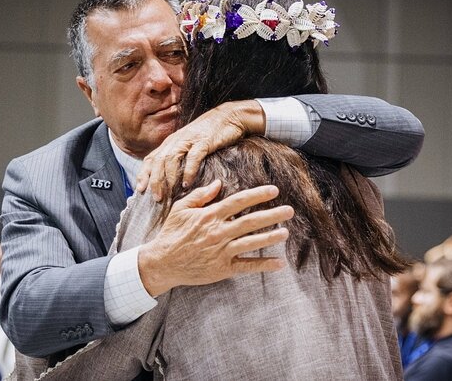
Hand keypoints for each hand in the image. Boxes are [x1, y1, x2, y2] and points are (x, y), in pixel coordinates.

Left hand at [136, 100, 264, 200]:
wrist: (229, 116)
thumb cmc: (210, 133)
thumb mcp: (189, 144)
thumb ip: (180, 157)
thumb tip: (172, 178)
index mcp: (171, 142)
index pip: (151, 158)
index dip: (144, 174)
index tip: (140, 190)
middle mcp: (176, 140)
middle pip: (158, 161)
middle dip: (154, 181)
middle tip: (155, 198)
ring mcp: (189, 140)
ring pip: (171, 159)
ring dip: (168, 178)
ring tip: (167, 195)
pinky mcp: (204, 141)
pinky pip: (193, 157)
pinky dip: (188, 171)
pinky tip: (187, 184)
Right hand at [137, 180, 292, 296]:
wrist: (162, 263)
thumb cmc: (171, 233)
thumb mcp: (181, 209)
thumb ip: (200, 195)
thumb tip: (219, 183)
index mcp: (210, 216)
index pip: (239, 202)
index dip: (258, 195)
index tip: (274, 191)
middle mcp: (219, 232)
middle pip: (251, 222)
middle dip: (272, 215)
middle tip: (290, 211)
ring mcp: (222, 251)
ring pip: (252, 243)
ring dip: (271, 237)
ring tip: (285, 233)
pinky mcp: (222, 268)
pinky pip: (247, 266)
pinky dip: (264, 265)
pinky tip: (279, 263)